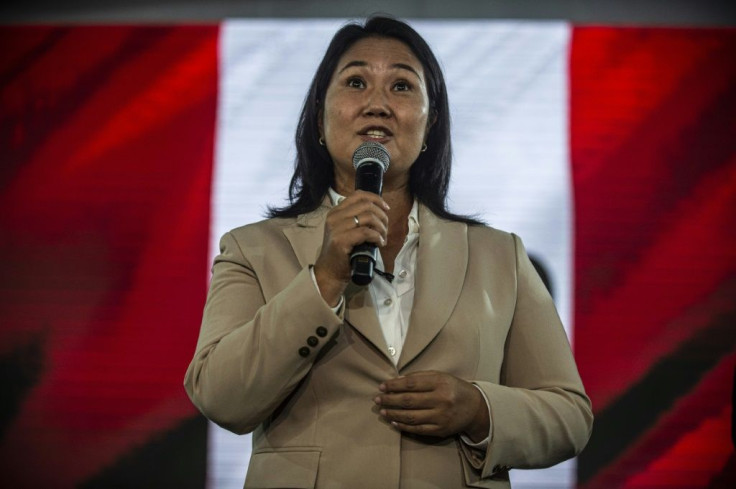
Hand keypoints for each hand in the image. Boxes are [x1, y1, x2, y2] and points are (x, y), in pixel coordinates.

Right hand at [313, 190, 389, 304]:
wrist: (330, 272)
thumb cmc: (342, 252)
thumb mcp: (347, 230)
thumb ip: (356, 219)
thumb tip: (380, 212)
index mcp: (336, 211)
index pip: (358, 195)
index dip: (376, 199)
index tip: (386, 209)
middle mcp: (334, 216)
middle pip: (366, 205)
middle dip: (382, 216)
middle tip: (385, 229)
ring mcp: (336, 227)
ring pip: (368, 217)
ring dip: (381, 227)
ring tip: (383, 238)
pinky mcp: (341, 240)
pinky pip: (366, 232)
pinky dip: (377, 237)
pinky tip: (379, 243)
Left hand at [374, 371, 489, 440]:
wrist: (475, 408)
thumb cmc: (454, 388)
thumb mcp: (441, 376)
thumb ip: (420, 376)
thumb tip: (397, 380)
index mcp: (440, 383)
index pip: (411, 384)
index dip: (394, 385)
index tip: (382, 386)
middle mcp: (441, 399)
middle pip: (408, 400)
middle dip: (389, 400)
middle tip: (377, 399)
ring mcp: (441, 416)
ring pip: (411, 417)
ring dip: (393, 414)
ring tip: (382, 411)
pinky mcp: (441, 430)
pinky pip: (418, 429)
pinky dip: (403, 426)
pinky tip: (394, 422)